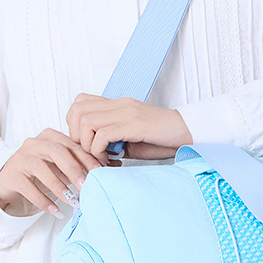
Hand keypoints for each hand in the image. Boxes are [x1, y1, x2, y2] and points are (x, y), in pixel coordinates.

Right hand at [0, 128, 111, 216]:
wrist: (10, 179)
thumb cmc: (42, 171)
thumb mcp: (62, 166)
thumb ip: (83, 164)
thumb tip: (116, 165)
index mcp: (50, 136)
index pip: (72, 145)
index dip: (87, 159)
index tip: (101, 173)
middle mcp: (34, 143)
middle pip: (57, 152)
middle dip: (75, 169)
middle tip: (87, 186)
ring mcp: (21, 158)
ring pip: (41, 169)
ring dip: (60, 187)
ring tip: (72, 201)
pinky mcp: (12, 175)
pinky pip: (28, 188)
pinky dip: (43, 200)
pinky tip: (56, 211)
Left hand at [65, 95, 192, 161]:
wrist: (187, 135)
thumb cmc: (161, 139)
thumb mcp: (131, 139)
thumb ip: (112, 141)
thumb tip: (94, 153)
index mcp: (118, 105)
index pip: (80, 103)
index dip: (75, 125)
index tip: (86, 144)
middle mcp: (119, 104)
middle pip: (77, 110)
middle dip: (76, 135)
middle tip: (89, 151)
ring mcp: (126, 112)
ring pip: (86, 122)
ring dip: (87, 144)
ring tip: (101, 157)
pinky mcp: (134, 124)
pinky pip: (103, 134)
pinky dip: (100, 150)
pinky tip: (111, 159)